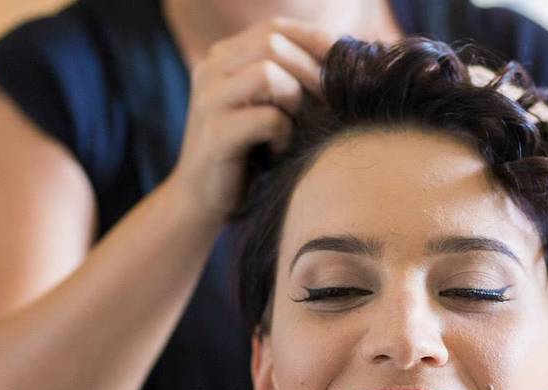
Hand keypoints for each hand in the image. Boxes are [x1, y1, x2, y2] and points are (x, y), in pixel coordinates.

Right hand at [167, 18, 336, 224]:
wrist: (200, 202)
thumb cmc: (246, 155)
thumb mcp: (266, 106)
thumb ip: (289, 78)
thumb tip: (348, 58)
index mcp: (222, 58)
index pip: (273, 28)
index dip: (313, 39)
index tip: (345, 61)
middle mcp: (210, 71)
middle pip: (271, 44)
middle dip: (310, 71)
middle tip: (328, 102)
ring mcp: (208, 101)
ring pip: (266, 73)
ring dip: (294, 99)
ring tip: (296, 126)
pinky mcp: (214, 135)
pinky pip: (267, 118)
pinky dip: (283, 133)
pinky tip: (279, 150)